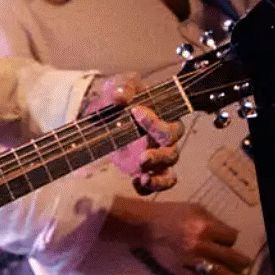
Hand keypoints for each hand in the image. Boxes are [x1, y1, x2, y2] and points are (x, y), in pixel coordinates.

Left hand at [84, 75, 181, 192]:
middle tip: (142, 156)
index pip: (170, 124)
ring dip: (158, 178)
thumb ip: (123, 87)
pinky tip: (136, 183)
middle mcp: (163, 140)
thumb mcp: (118, 86)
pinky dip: (148, 188)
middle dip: (159, 156)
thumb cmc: (118, 97)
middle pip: (172, 151)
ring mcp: (154, 157)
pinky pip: (154, 184)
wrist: (102, 114)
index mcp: (163, 119)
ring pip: (169, 173)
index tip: (135, 112)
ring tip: (143, 178)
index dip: (155, 123)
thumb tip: (122, 97)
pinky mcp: (143, 170)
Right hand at [107, 198, 253, 274]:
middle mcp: (201, 246)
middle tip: (244, 264)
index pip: (231, 237)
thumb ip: (213, 221)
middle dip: (242, 263)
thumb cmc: (169, 214)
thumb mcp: (194, 208)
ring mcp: (192, 262)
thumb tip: (228, 234)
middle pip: (233, 259)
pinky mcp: (183, 274)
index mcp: (205, 227)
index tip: (228, 240)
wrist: (144, 227)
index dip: (232, 239)